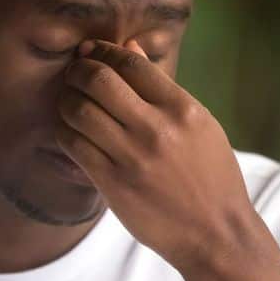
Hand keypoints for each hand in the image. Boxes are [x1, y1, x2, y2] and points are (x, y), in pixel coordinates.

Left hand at [54, 39, 255, 271]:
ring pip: (79, 110)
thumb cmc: (211, 176)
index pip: (131, 62)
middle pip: (99, 79)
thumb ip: (163, 88)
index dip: (103, 50)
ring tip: (69, 102)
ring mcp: (132, 157)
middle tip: (73, 74)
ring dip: (66, 101)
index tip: (91, 51)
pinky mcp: (113, 183)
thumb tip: (130, 47)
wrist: (215, 233)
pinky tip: (69, 132)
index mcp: (182, 109)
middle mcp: (156, 128)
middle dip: (78, 70)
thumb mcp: (200, 125)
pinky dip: (64, 132)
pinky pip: (74, 145)